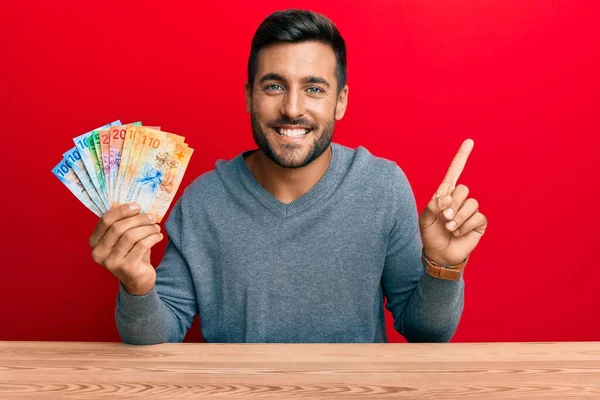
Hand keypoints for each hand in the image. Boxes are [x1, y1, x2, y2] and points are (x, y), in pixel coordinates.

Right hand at [89, 203, 162, 295]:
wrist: (138, 281)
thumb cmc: (131, 254)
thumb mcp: (123, 239)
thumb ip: (124, 223)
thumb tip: (137, 205)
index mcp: (94, 242)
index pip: (105, 220)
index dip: (122, 210)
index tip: (137, 206)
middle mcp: (99, 253)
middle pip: (118, 227)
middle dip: (138, 219)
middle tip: (152, 217)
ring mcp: (111, 262)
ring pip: (131, 236)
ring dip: (147, 228)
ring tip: (156, 227)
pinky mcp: (126, 268)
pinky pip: (142, 245)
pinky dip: (153, 238)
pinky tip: (158, 236)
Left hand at [419, 139, 487, 264]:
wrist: (440, 254)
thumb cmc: (430, 234)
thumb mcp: (425, 218)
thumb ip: (433, 205)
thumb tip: (448, 199)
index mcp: (445, 194)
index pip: (455, 172)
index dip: (462, 156)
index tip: (469, 141)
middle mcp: (459, 199)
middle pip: (463, 189)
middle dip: (451, 205)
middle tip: (444, 218)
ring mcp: (470, 210)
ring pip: (471, 203)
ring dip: (457, 218)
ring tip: (450, 228)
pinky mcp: (479, 222)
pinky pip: (477, 217)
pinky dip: (465, 226)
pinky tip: (458, 233)